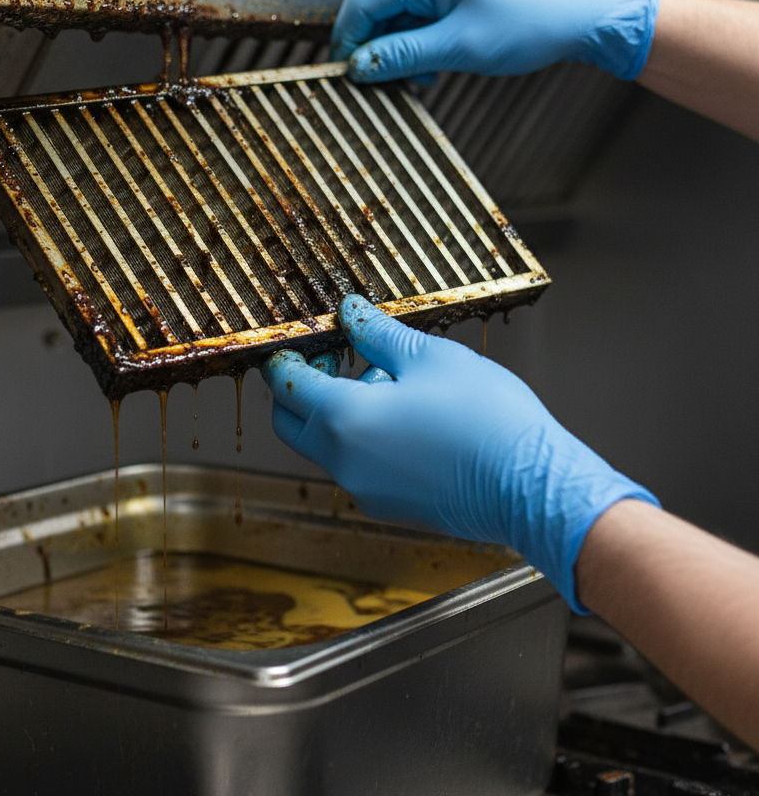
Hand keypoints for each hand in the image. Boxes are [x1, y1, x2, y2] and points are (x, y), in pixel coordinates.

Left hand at [261, 296, 658, 609]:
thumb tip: (350, 313)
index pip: (286, 386)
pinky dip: (362, 438)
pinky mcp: (389, 505)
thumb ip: (377, 334)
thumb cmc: (486, 419)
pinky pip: (356, 466)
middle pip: (293, 423)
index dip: (286, 357)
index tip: (297, 341)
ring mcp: (365, 489)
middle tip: (335, 358)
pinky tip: (406, 417)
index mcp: (343, 420)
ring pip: (326, 445)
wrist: (533, 488)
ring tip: (391, 382)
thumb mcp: (428, 357)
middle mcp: (344, 462)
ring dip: (338, 411)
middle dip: (301, 388)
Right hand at [330, 0, 658, 83]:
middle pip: (376, 6)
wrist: (586, 14)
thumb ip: (402, 55)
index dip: (347, 41)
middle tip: (380, 84)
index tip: (344, 75)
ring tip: (420, 77)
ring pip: (397, 14)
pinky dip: (418, 42)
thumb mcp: (459, 47)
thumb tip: (358, 65)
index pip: (361, 1)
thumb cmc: (532, 23)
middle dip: (374, 47)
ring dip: (398, 49)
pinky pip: (420, 14)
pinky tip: (433, 64)